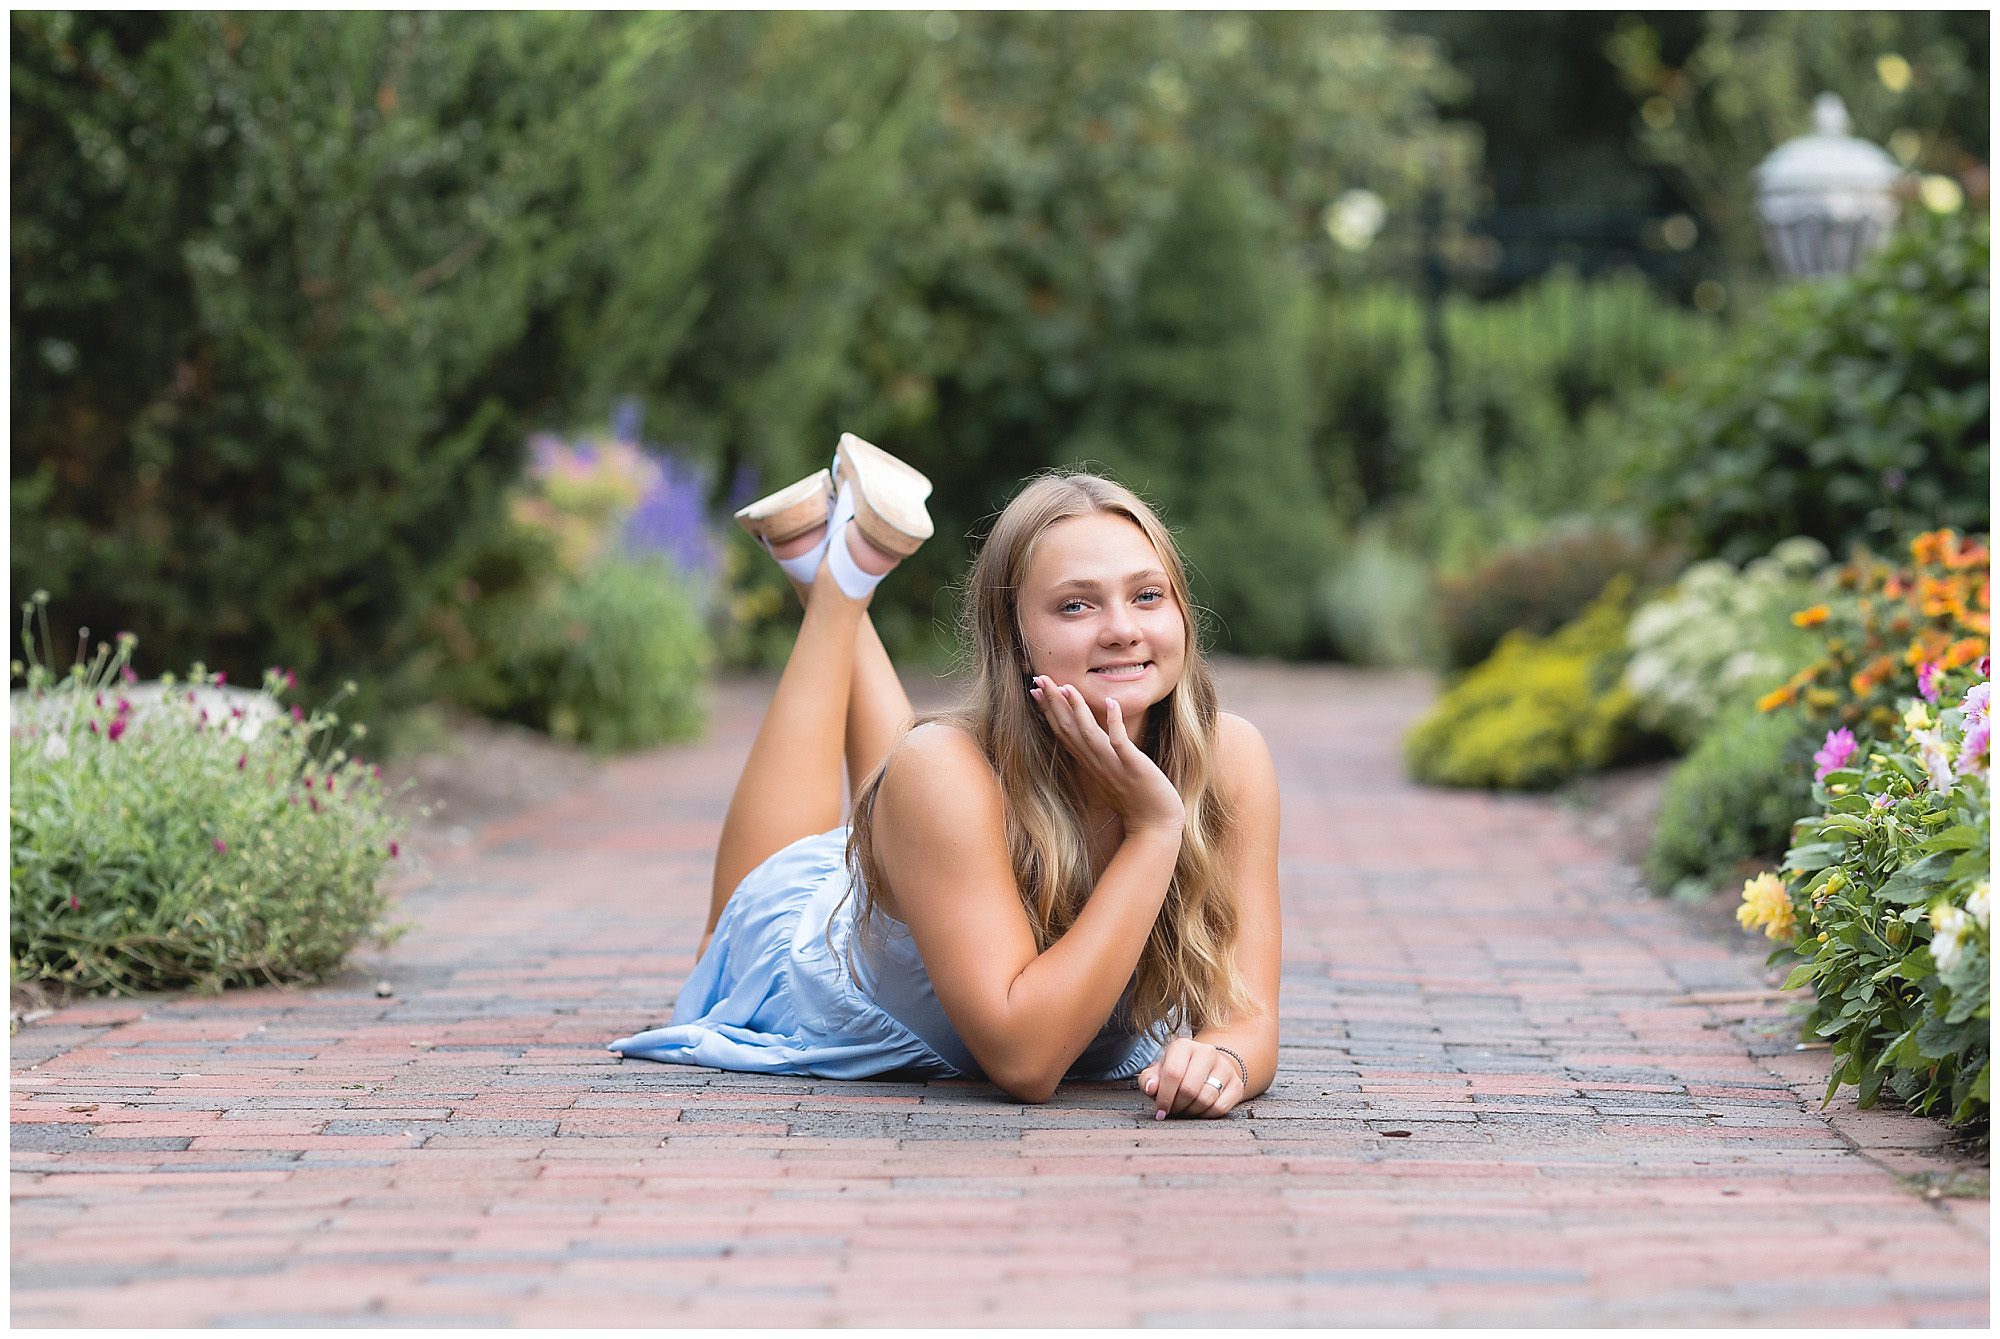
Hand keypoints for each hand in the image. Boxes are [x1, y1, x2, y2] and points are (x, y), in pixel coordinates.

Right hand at [1028, 676, 1184, 835]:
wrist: (1155, 827)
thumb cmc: (1137, 801)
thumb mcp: (1112, 775)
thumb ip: (1101, 757)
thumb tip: (1093, 740)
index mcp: (1090, 764)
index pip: (1063, 732)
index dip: (1048, 710)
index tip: (1035, 690)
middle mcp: (1096, 763)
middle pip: (1068, 729)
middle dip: (1053, 703)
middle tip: (1039, 678)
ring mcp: (1113, 765)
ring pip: (1088, 734)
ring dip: (1076, 709)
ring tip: (1066, 686)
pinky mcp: (1133, 767)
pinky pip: (1120, 743)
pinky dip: (1114, 722)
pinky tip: (1111, 702)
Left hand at [1139, 1038, 1241, 1118]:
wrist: (1208, 1068)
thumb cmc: (1177, 1072)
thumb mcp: (1159, 1072)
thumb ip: (1148, 1080)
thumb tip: (1151, 1088)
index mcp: (1183, 1046)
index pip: (1173, 1073)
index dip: (1164, 1097)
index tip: (1160, 1110)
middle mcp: (1206, 1052)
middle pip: (1189, 1089)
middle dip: (1177, 1106)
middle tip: (1173, 1110)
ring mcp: (1224, 1067)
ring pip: (1205, 1100)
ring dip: (1191, 1111)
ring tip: (1185, 1108)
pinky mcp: (1236, 1084)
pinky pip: (1220, 1108)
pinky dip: (1206, 1115)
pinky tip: (1199, 1110)